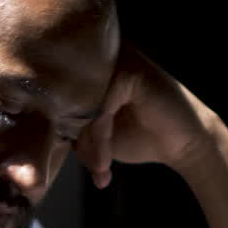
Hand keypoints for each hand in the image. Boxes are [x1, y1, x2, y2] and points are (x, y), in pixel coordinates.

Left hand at [74, 45, 227, 188]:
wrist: (184, 144)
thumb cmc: (141, 138)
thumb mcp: (98, 138)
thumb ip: (72, 131)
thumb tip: (44, 138)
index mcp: (91, 70)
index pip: (59, 97)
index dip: (61, 131)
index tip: (78, 161)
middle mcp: (101, 59)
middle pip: (67, 101)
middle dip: (76, 140)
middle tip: (93, 168)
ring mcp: (117, 62)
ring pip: (82, 106)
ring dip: (88, 144)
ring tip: (101, 167)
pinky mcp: (131, 73)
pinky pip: (100, 108)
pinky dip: (99, 139)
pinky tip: (106, 162)